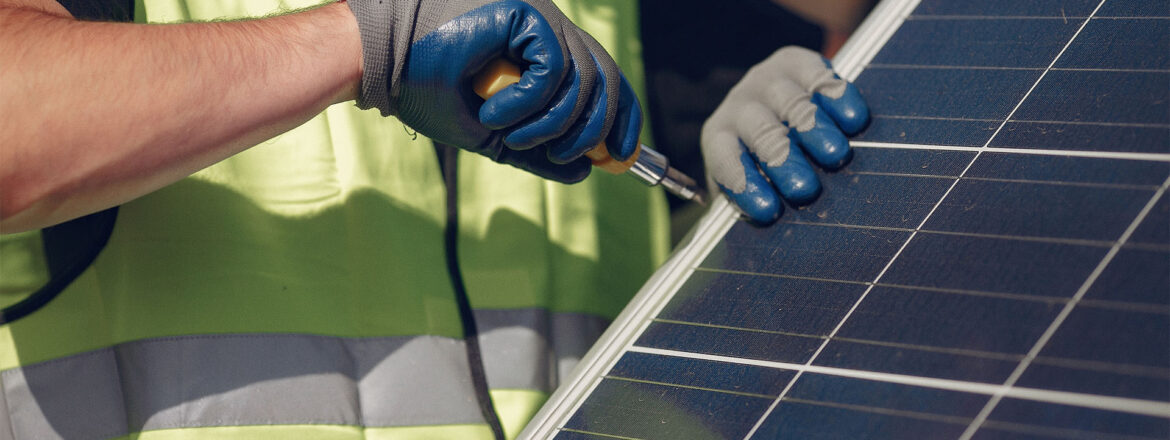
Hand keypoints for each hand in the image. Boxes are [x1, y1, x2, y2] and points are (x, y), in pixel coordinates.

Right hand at [347, 0, 640, 182]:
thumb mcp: (491, 134)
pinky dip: (529, 102)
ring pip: (582, 80)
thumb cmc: (426, 90)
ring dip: (550, 123)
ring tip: (508, 134)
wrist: (381, 63)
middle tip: (566, 154)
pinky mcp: (526, 12)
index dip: (622, 118)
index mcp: (544, 51)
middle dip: (596, 128)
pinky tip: (495, 112)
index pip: (604, 80)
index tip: (620, 157)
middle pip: (605, 79)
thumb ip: (535, 151)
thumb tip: (583, 172)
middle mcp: (549, 31)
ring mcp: (540, 19)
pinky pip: (554, 68)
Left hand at [701, 46, 868, 223]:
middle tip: (804, 189)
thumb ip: (756, 208)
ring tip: (835, 154)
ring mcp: (767, 81)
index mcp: (719, 140)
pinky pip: (817, 75)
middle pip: (761, 133)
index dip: (745, 185)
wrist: (773, 104)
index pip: (725, 161)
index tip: (768, 211)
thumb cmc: (765, 164)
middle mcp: (740, 106)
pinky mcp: (797, 61)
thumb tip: (765, 251)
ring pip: (791, 104)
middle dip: (782, 161)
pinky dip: (836, 96)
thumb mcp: (752, 187)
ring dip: (813, 129)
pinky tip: (854, 119)